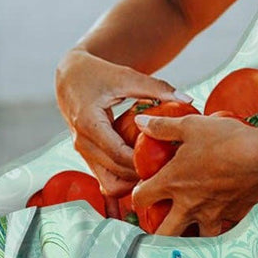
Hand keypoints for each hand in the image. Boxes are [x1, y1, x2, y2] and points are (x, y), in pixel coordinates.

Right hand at [54, 49, 190, 199]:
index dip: (142, 162)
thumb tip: (187, 99)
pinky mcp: (88, 156)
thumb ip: (156, 88)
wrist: (71, 78)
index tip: (167, 160)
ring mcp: (83, 153)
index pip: (118, 154)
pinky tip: (143, 167)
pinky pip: (107, 178)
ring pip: (109, 184)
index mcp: (88, 123)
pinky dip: (125, 178)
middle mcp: (82, 142)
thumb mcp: (126, 77)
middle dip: (142, 175)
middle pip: (115, 173)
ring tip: (156, 169)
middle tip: (169, 168)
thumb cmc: (96, 74)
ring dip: (133, 181)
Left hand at [130, 112, 257, 235]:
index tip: (141, 190)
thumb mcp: (190, 126)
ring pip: (195, 237)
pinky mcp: (232, 216)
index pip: (141, 199)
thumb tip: (142, 122)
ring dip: (190, 232)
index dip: (136, 195)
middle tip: (159, 221)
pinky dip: (218, 222)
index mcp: (172, 182)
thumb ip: (163, 127)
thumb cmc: (227, 141)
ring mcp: (211, 214)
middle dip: (157, 231)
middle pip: (163, 233)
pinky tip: (220, 210)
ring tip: (191, 223)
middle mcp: (189, 204)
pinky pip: (221, 226)